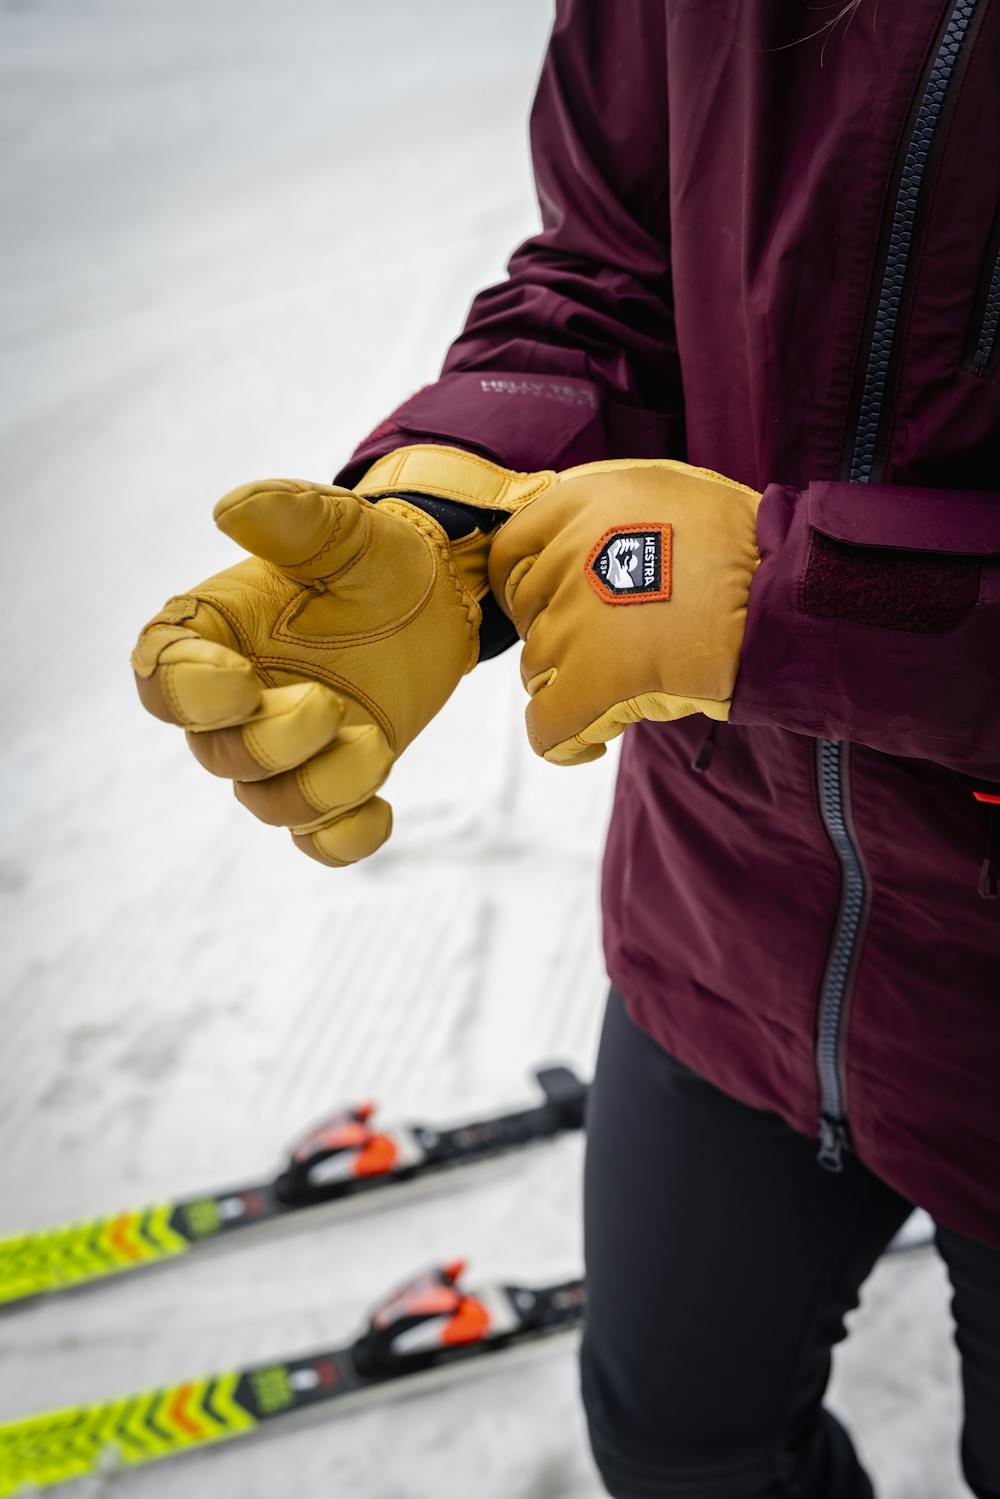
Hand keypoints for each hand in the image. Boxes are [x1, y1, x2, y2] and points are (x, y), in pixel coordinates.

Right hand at [131, 446, 549, 863]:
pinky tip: (382, 809)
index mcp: (213, 638)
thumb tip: (231, 507)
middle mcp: (234, 704)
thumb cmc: (373, 559)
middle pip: (219, 755)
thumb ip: (293, 518)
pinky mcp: (333, 785)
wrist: (437, 598)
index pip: (162, 679)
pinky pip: (320, 840)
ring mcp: (283, 752)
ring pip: (270, 803)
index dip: (188, 693)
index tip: (241, 680)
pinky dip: (346, 838)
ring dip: (320, 787)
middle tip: (331, 706)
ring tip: (374, 743)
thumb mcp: (344, 529)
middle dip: (274, 741)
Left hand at [486, 459, 761, 763]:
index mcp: (580, 503)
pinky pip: (548, 728)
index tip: (556, 605)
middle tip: (611, 646)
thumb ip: (608, 511)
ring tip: (622, 686)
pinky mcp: (595, 682)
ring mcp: (575, 622)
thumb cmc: (742, 546)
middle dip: (559, 637)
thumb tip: (577, 545)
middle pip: (528, 617)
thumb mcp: (666, 490)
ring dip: (569, 683)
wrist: (782, 594)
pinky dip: (563, 743)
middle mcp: (566, 558)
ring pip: (536, 670)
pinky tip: (590, 745)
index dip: (528, 587)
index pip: (511, 553)